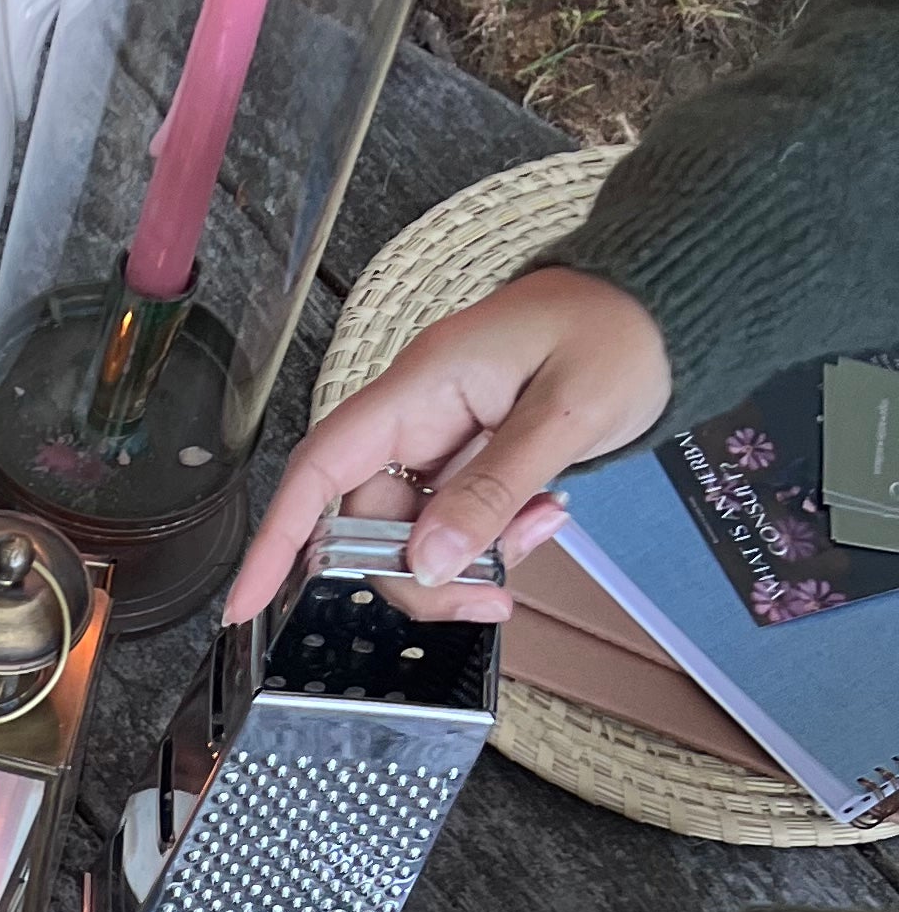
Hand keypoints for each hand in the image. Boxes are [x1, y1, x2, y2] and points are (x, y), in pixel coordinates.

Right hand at [222, 269, 673, 627]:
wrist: (667, 306)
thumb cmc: (621, 329)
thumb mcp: (566, 414)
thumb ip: (492, 490)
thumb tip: (425, 562)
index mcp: (421, 386)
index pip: (321, 470)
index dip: (275, 541)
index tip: (245, 605)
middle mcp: (417, 414)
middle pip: (369, 524)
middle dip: (423, 572)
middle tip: (494, 593)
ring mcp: (442, 437)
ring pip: (415, 534)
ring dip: (470, 558)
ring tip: (541, 530)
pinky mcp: (469, 455)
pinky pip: (454, 521)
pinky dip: (494, 539)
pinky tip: (542, 517)